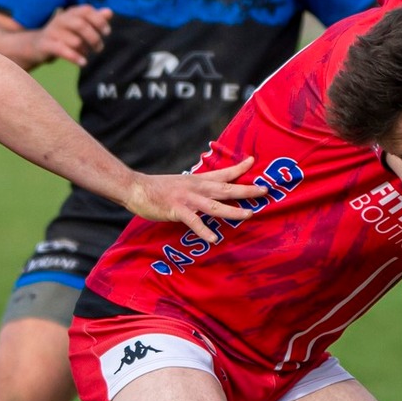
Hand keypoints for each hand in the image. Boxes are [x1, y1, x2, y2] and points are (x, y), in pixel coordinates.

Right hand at [32, 4, 111, 66]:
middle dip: (94, 38)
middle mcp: (61, 19)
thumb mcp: (79, 26)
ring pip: (74, 41)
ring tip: (86, 55)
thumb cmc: (64, 35)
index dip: (99, 20)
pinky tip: (83, 63)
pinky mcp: (46, 44)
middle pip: (81, 25)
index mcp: (70, 12)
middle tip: (99, 48)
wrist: (37, 45)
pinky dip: (75, 58)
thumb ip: (94, 19)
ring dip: (84, 50)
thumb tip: (109, 12)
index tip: (107, 32)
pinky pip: (62, 50)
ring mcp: (52, 31)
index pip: (87, 10)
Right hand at [124, 156, 264, 243]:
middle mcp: (197, 187)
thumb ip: (198, 186)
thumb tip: (211, 190)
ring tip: (249, 214)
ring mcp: (188, 199)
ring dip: (233, 210)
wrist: (136, 187)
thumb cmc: (159, 188)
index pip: (223, 173)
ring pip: (215, 205)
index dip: (239, 168)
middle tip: (265, 190)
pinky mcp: (177, 210)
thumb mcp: (183, 182)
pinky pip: (193, 222)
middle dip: (246, 190)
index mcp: (198, 180)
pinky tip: (214, 239)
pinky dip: (204, 230)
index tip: (254, 161)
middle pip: (226, 188)